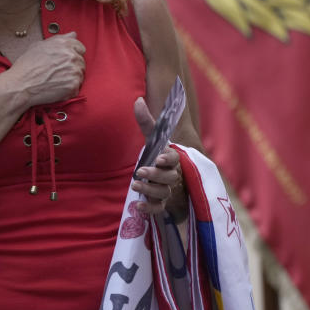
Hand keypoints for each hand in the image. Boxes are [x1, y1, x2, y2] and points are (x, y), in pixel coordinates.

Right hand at [8, 32, 85, 105]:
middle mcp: (71, 55)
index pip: (80, 48)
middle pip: (81, 62)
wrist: (21, 84)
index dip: (72, 54)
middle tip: (57, 72)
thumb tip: (73, 35)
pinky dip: (69, 89)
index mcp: (64, 44)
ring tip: (56, 80)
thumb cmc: (27, 65)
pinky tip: (56, 87)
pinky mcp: (73, 85)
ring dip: (71, 78)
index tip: (64, 61)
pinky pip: (77, 87)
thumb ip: (60, 39)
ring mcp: (74, 71)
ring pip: (80, 75)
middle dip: (72, 66)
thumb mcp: (39, 45)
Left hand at [131, 97, 186, 220]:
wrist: (166, 179)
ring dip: (149, 190)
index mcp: (172, 159)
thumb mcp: (153, 139)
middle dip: (156, 175)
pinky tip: (138, 207)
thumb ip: (146, 122)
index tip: (160, 157)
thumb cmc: (158, 155)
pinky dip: (150, 209)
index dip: (168, 159)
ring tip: (135, 186)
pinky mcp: (162, 203)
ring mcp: (168, 191)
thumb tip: (137, 100)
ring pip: (163, 193)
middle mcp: (172, 175)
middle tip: (141, 171)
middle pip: (169, 177)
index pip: (175, 159)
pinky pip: (159, 209)